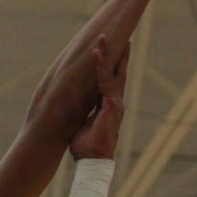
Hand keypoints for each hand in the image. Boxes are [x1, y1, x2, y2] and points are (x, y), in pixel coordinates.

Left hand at [68, 35, 126, 160]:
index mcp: (109, 106)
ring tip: (102, 36)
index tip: (113, 52)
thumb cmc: (87, 146)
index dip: (111, 66)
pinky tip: (96, 52)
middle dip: (119, 54)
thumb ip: (82, 113)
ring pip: (111, 72)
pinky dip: (100, 65)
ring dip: (106, 53)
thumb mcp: (83, 124)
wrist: (93, 160)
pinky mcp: (111, 104)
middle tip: (123, 37)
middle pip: (118, 72)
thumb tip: (73, 108)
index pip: (111, 81)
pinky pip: (103, 80)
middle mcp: (115, 101)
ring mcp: (115, 102)